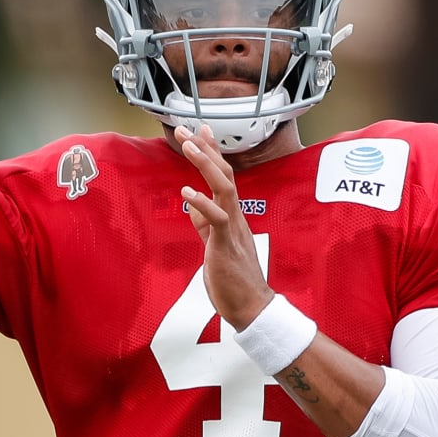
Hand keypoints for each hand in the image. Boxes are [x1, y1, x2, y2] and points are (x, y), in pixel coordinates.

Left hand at [177, 124, 273, 328]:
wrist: (252, 307)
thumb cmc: (234, 280)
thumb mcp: (214, 246)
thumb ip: (205, 226)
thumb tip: (193, 207)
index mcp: (232, 216)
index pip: (222, 177)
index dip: (211, 153)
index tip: (199, 131)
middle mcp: (235, 217)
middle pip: (223, 174)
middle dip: (205, 150)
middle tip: (186, 129)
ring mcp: (233, 229)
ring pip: (223, 189)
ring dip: (206, 165)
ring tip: (189, 146)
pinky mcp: (227, 245)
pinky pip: (217, 219)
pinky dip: (202, 204)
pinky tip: (187, 192)